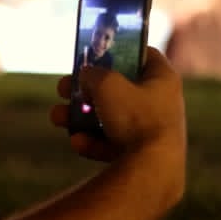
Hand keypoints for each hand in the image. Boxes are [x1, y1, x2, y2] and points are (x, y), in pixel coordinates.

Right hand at [50, 46, 186, 163]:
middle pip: (119, 90)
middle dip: (87, 90)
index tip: (98, 53)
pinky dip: (93, 143)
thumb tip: (85, 76)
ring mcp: (152, 132)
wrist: (152, 169)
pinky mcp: (142, 156)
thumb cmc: (135, 118)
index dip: (120, 50)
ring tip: (57, 117)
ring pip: (110, 119)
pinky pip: (112, 145)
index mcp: (163, 79)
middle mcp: (161, 104)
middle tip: (64, 88)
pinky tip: (76, 142)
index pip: (144, 55)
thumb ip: (92, 74)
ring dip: (81, 118)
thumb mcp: (107, 84)